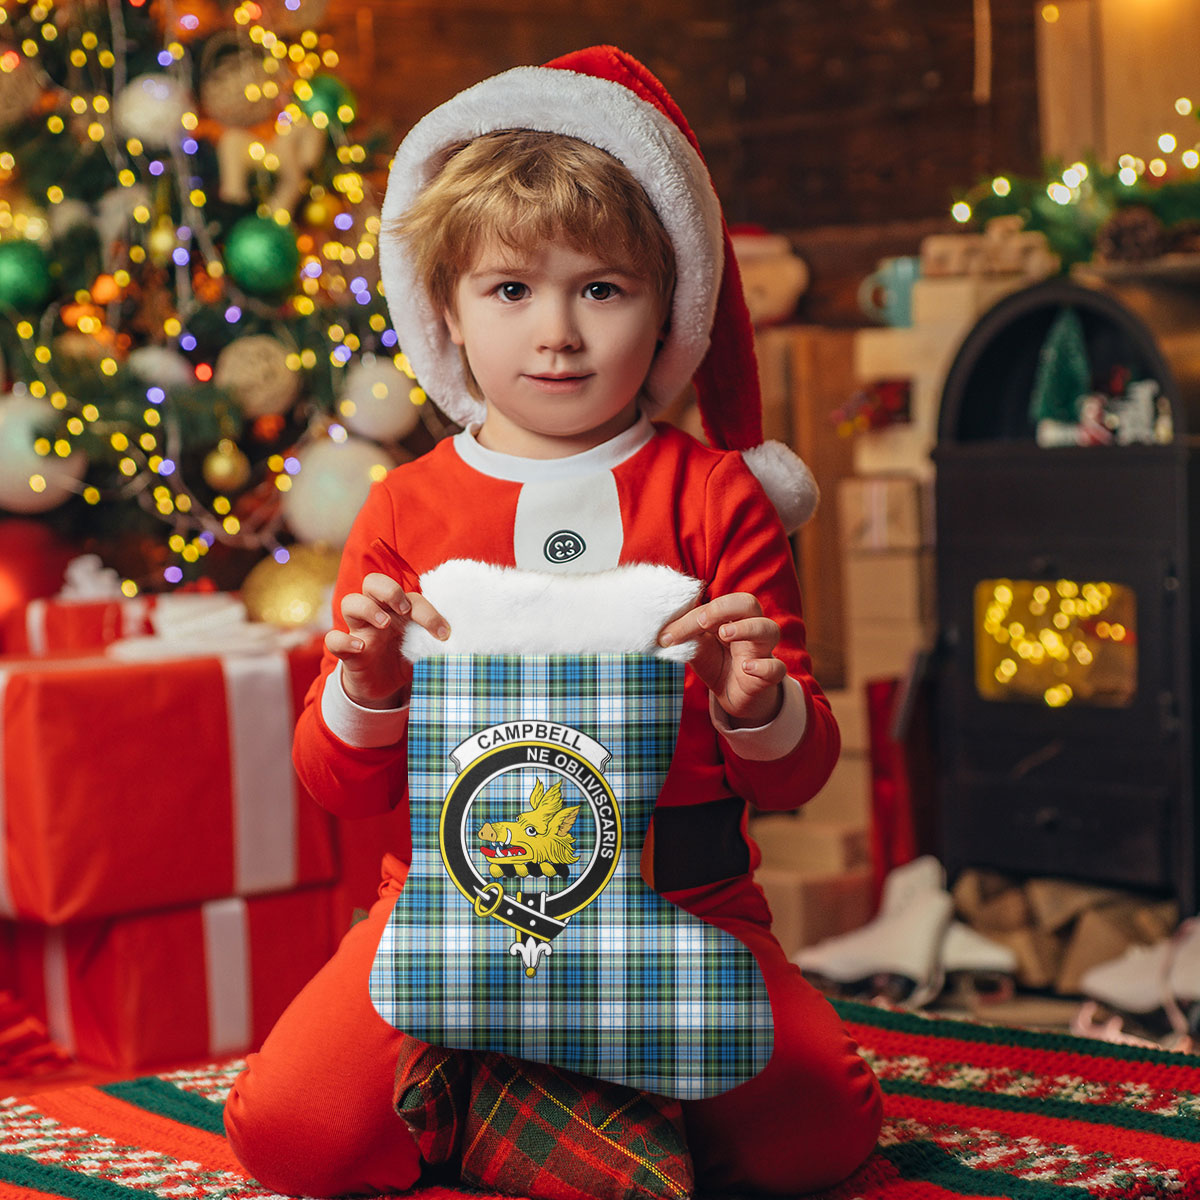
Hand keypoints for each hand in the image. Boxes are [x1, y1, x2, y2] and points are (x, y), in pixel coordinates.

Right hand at [324, 572, 448, 708]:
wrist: (384, 689)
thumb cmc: (405, 659)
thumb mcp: (423, 650)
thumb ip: (436, 643)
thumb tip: (462, 644)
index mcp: (398, 610)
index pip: (410, 596)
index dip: (428, 612)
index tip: (443, 633)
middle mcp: (377, 614)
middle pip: (373, 582)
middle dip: (389, 590)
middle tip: (404, 609)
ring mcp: (359, 631)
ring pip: (350, 602)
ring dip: (368, 608)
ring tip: (385, 624)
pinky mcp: (347, 652)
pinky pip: (333, 639)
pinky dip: (343, 640)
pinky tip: (361, 648)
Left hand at [658, 592, 785, 726]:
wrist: (734, 696)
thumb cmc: (717, 663)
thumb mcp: (697, 648)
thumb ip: (685, 636)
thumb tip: (661, 631)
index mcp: (731, 617)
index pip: (716, 604)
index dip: (692, 616)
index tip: (668, 636)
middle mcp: (750, 628)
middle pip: (749, 603)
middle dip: (725, 608)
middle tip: (702, 622)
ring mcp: (762, 651)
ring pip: (769, 629)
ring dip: (747, 628)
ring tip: (725, 634)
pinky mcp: (769, 676)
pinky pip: (776, 667)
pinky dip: (764, 666)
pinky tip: (746, 667)